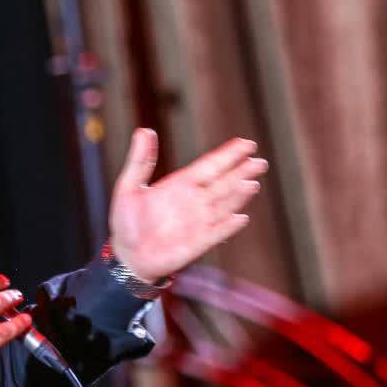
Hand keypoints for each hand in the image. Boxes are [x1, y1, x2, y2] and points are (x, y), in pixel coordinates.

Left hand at [108, 129, 267, 282]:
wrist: (126, 256)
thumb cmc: (127, 222)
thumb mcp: (128, 187)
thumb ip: (140, 160)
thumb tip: (144, 131)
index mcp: (181, 184)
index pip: (210, 166)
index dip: (228, 155)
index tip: (247, 144)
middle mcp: (195, 201)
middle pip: (224, 183)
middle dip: (242, 172)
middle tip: (259, 162)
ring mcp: (199, 222)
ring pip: (224, 205)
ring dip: (238, 196)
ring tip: (251, 183)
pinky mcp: (198, 242)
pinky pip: (217, 233)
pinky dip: (228, 226)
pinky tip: (240, 217)